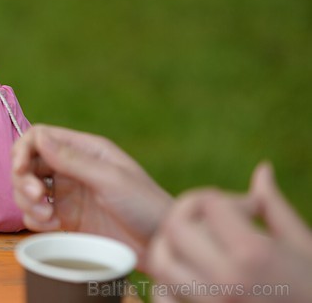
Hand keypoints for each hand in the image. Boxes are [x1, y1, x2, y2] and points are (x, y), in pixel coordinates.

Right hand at [11, 124, 171, 269]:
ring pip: (26, 189)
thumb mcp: (110, 179)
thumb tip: (39, 137)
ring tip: (47, 216)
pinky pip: (35, 214)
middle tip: (38, 197)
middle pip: (28, 164)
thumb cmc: (145, 205)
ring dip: (27, 201)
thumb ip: (72, 159)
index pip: (39, 137)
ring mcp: (67, 194)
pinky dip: (36, 220)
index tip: (19, 169)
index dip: (22, 150)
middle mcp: (72, 168)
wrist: (161, 244)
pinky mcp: (65, 218)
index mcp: (85, 149)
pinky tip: (54, 226)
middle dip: (23, 180)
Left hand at [147, 163, 311, 302]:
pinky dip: (169, 285)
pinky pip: (162, 297)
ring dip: (172, 249)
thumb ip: (274, 207)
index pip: (208, 202)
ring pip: (161, 262)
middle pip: (174, 228)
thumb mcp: (304, 246)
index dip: (225, 198)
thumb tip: (262, 170)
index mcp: (253, 254)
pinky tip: (194, 281)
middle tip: (210, 223)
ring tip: (198, 250)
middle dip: (188, 216)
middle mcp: (225, 280)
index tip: (247, 212)